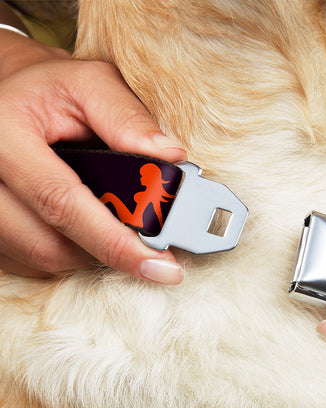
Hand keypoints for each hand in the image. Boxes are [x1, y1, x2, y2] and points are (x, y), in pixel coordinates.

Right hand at [0, 30, 185, 282]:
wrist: (8, 96)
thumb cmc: (51, 90)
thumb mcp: (90, 84)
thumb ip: (128, 118)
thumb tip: (172, 158)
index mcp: (4, 135)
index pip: (62, 203)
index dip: (115, 242)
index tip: (161, 266)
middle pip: (50, 244)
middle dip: (108, 250)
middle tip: (150, 248)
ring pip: (42, 258)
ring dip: (90, 252)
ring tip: (115, 225)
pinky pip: (31, 260)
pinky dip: (68, 252)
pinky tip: (85, 228)